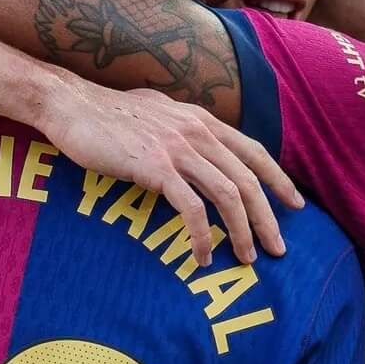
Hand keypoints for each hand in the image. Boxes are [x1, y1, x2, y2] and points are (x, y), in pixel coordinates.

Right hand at [32, 74, 300, 266]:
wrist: (70, 105)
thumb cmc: (106, 113)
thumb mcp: (157, 113)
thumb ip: (182, 128)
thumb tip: (195, 143)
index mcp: (201, 120)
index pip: (253, 151)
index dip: (278, 180)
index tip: (294, 206)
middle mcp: (197, 132)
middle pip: (248, 180)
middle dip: (268, 218)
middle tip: (277, 250)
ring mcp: (177, 149)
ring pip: (228, 194)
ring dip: (242, 231)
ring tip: (246, 258)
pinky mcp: (155, 168)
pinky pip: (191, 208)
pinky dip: (201, 236)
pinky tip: (202, 257)